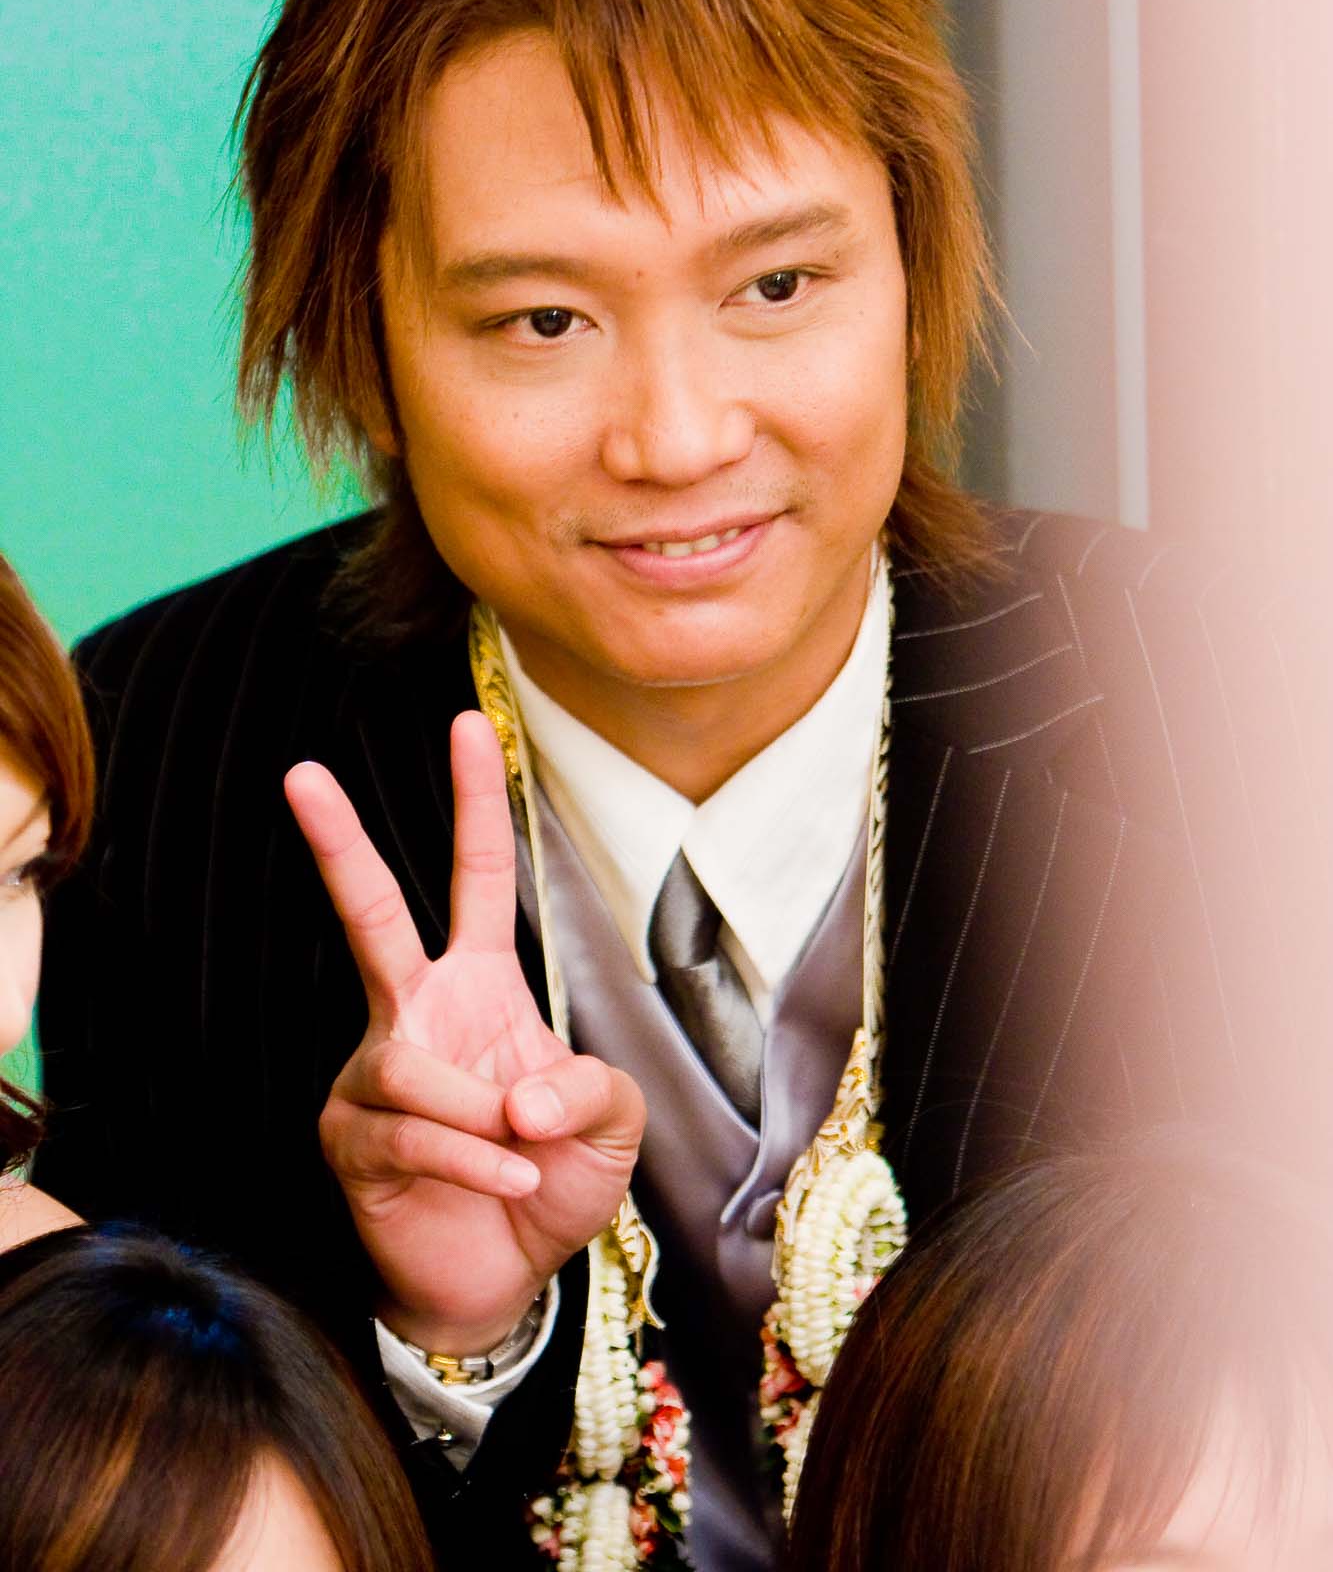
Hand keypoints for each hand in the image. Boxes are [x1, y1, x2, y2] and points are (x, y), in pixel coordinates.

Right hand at [285, 711, 644, 1355]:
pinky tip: (507, 1177)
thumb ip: (592, 1091)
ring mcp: (376, 1074)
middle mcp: (417, 1014)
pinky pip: (408, 1133)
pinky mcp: (350, 1141)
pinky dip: (471, 1158)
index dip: (475, 802)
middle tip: (303, 773)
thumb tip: (519, 1095)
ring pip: (412, 1068)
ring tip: (524, 1156)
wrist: (502, 1281)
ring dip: (481, 1117)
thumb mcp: (609, 1125)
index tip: (468, 723)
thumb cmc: (552, 1181)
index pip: (476, 877)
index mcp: (481, 987)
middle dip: (338, 845)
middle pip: (371, 915)